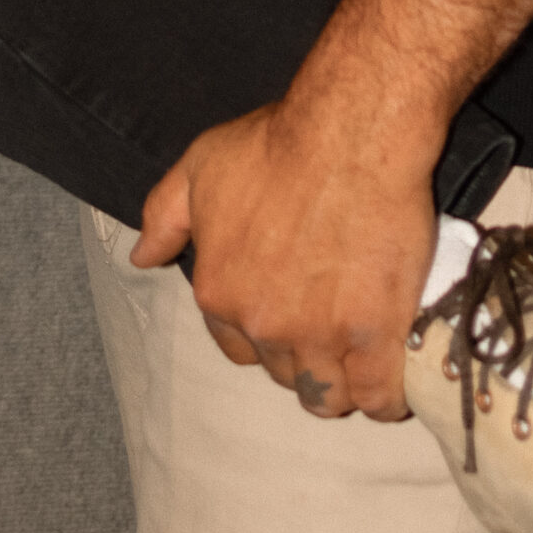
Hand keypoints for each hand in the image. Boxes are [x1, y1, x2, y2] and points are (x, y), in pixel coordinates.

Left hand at [132, 93, 438, 423]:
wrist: (348, 134)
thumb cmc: (276, 144)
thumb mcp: (202, 165)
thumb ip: (164, 215)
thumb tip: (141, 257)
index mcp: (220, 293)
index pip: (236, 347)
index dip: (260, 334)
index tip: (285, 315)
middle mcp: (264, 325)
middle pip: (283, 371)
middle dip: (300, 357)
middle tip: (327, 327)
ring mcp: (321, 336)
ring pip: (327, 395)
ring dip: (340, 385)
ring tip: (360, 360)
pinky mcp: (376, 336)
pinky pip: (379, 397)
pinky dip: (386, 398)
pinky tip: (391, 384)